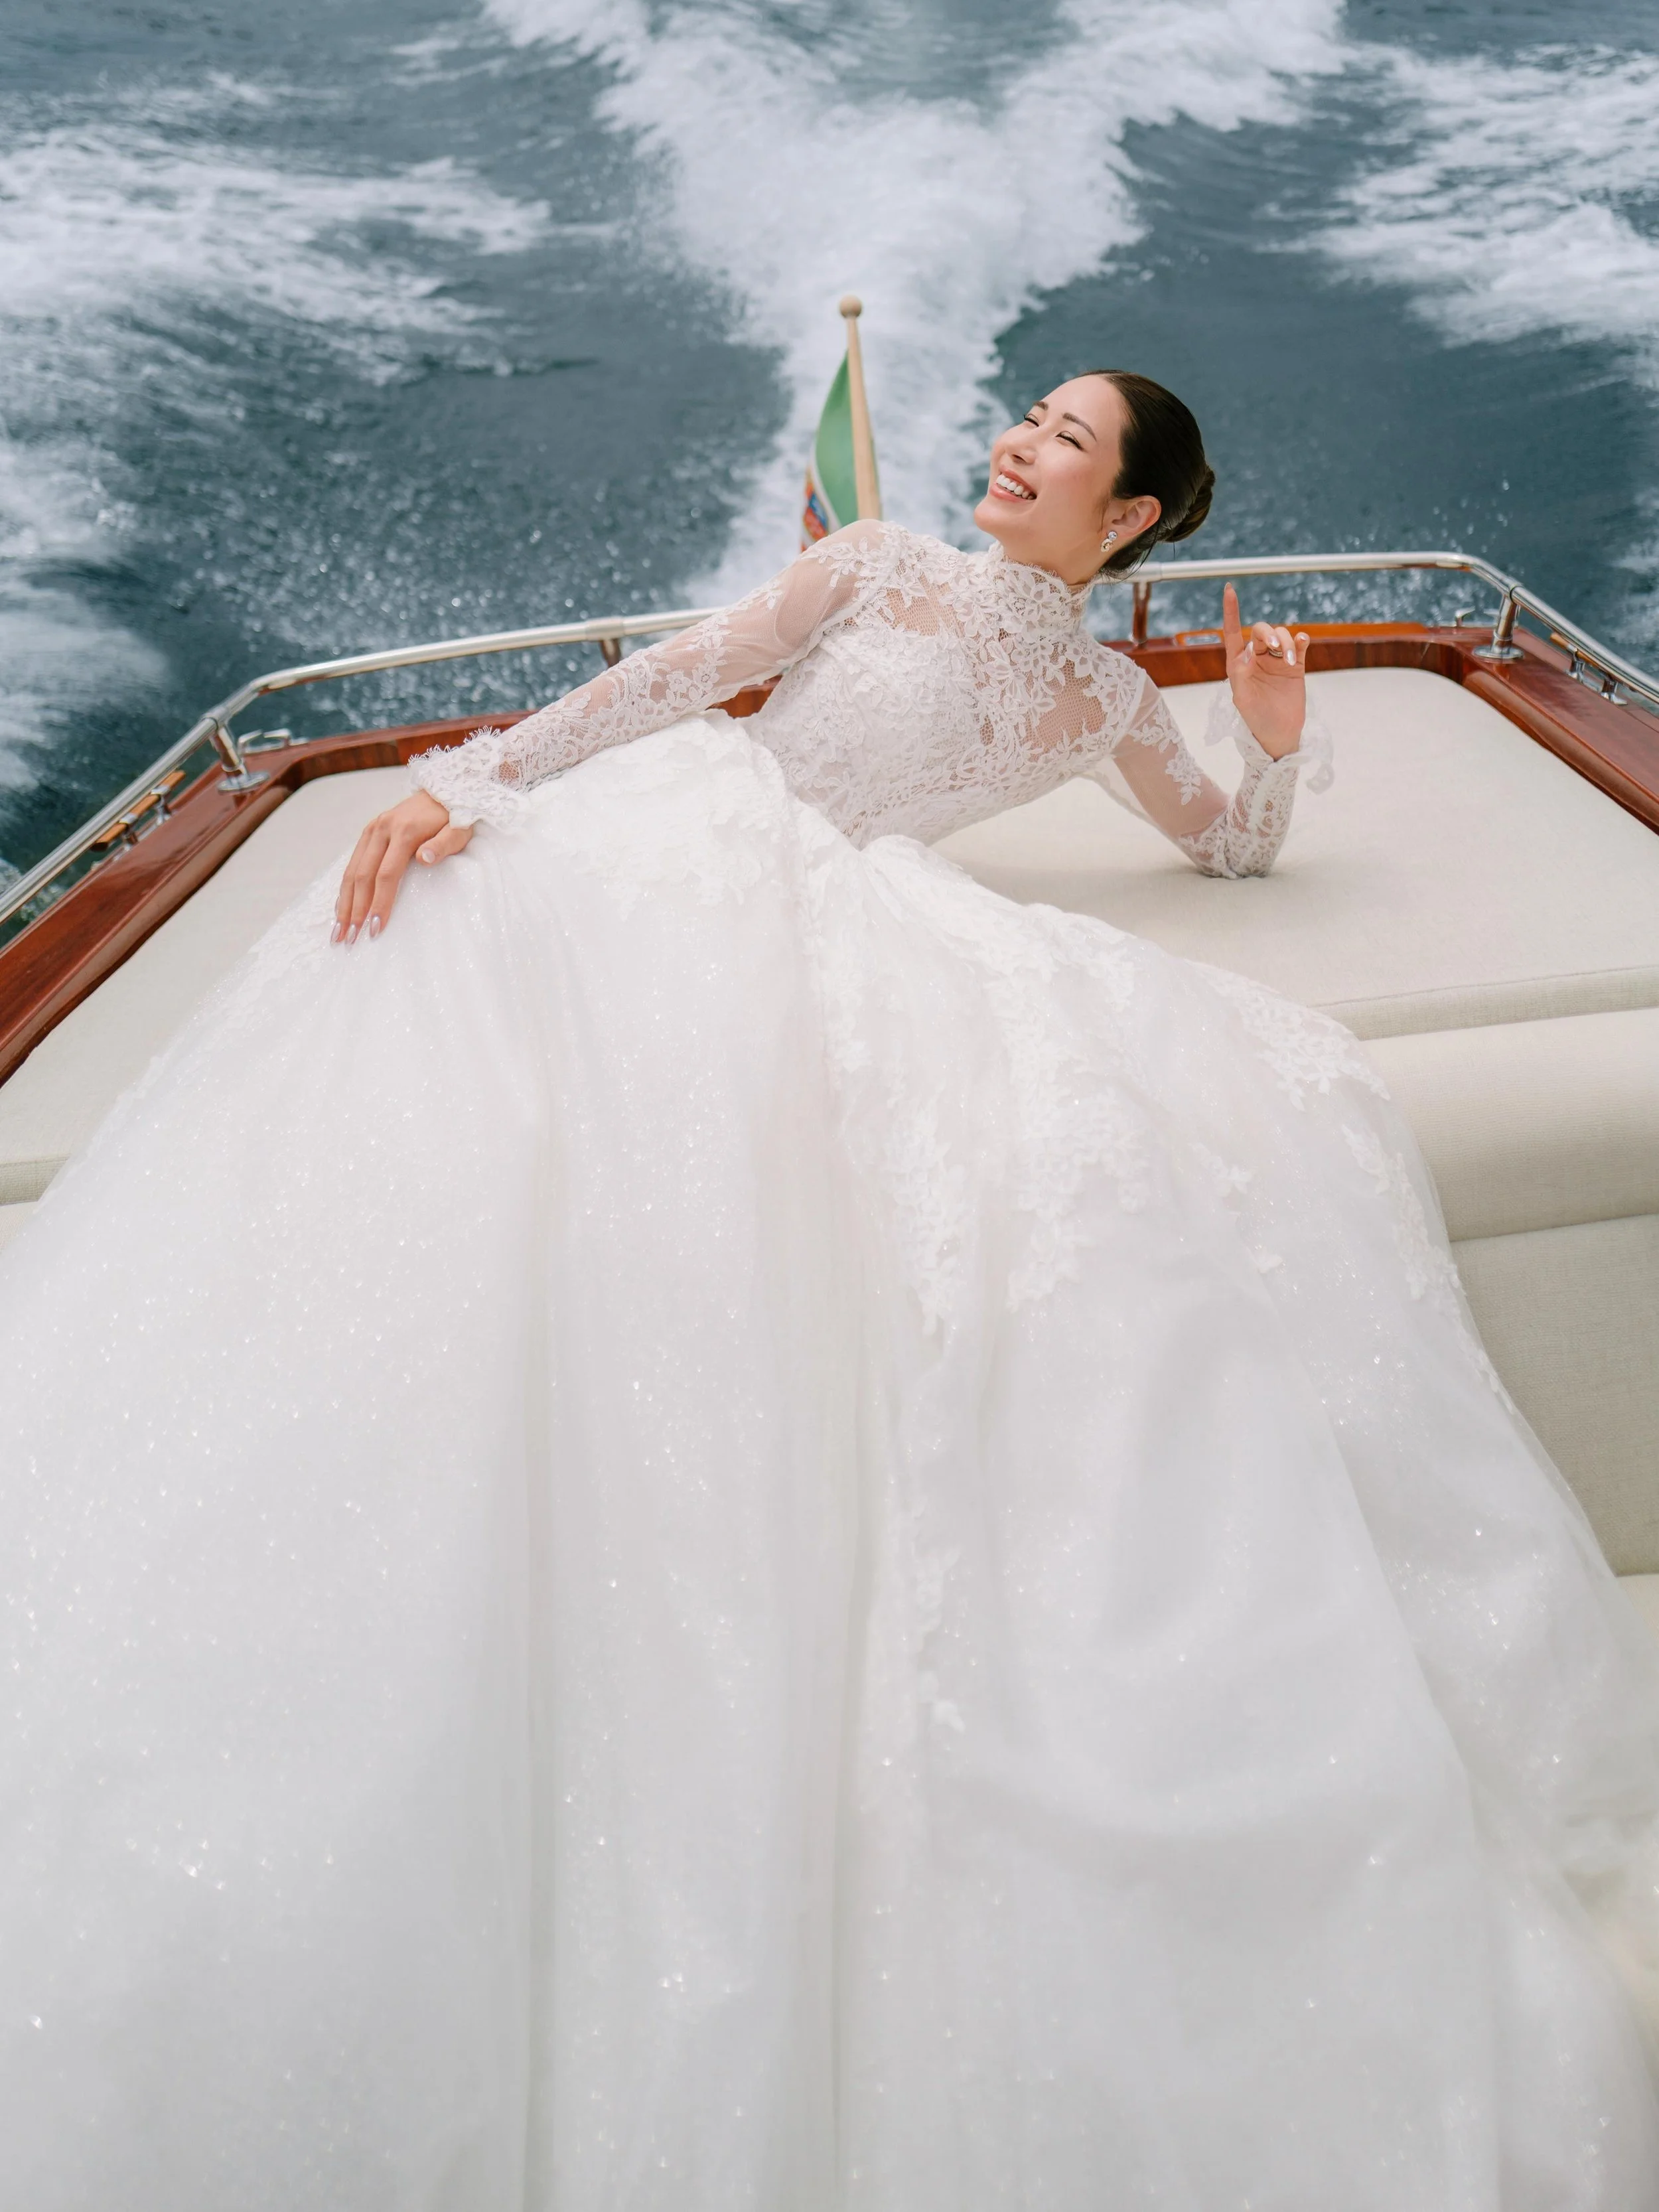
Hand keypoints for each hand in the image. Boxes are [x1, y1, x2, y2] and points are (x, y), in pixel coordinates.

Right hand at [333, 791, 472, 942]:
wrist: (444, 789)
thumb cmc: (455, 816)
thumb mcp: (459, 830)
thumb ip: (444, 844)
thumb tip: (424, 859)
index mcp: (403, 832)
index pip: (386, 875)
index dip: (380, 903)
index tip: (375, 928)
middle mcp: (381, 829)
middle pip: (362, 876)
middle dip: (354, 910)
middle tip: (349, 939)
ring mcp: (372, 830)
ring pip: (351, 871)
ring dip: (344, 903)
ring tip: (339, 931)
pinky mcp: (369, 832)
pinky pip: (352, 863)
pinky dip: (345, 888)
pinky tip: (341, 908)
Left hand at [1222, 583, 1308, 759]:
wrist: (1279, 735)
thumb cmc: (1256, 720)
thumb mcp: (1243, 700)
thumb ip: (1242, 675)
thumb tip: (1247, 653)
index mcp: (1239, 664)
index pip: (1232, 632)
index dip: (1231, 611)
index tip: (1229, 588)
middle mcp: (1257, 658)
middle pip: (1262, 630)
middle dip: (1269, 632)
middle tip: (1275, 647)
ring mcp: (1276, 660)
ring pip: (1282, 635)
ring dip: (1286, 641)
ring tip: (1290, 660)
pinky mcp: (1295, 666)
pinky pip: (1299, 645)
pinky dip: (1300, 640)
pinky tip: (1302, 643)